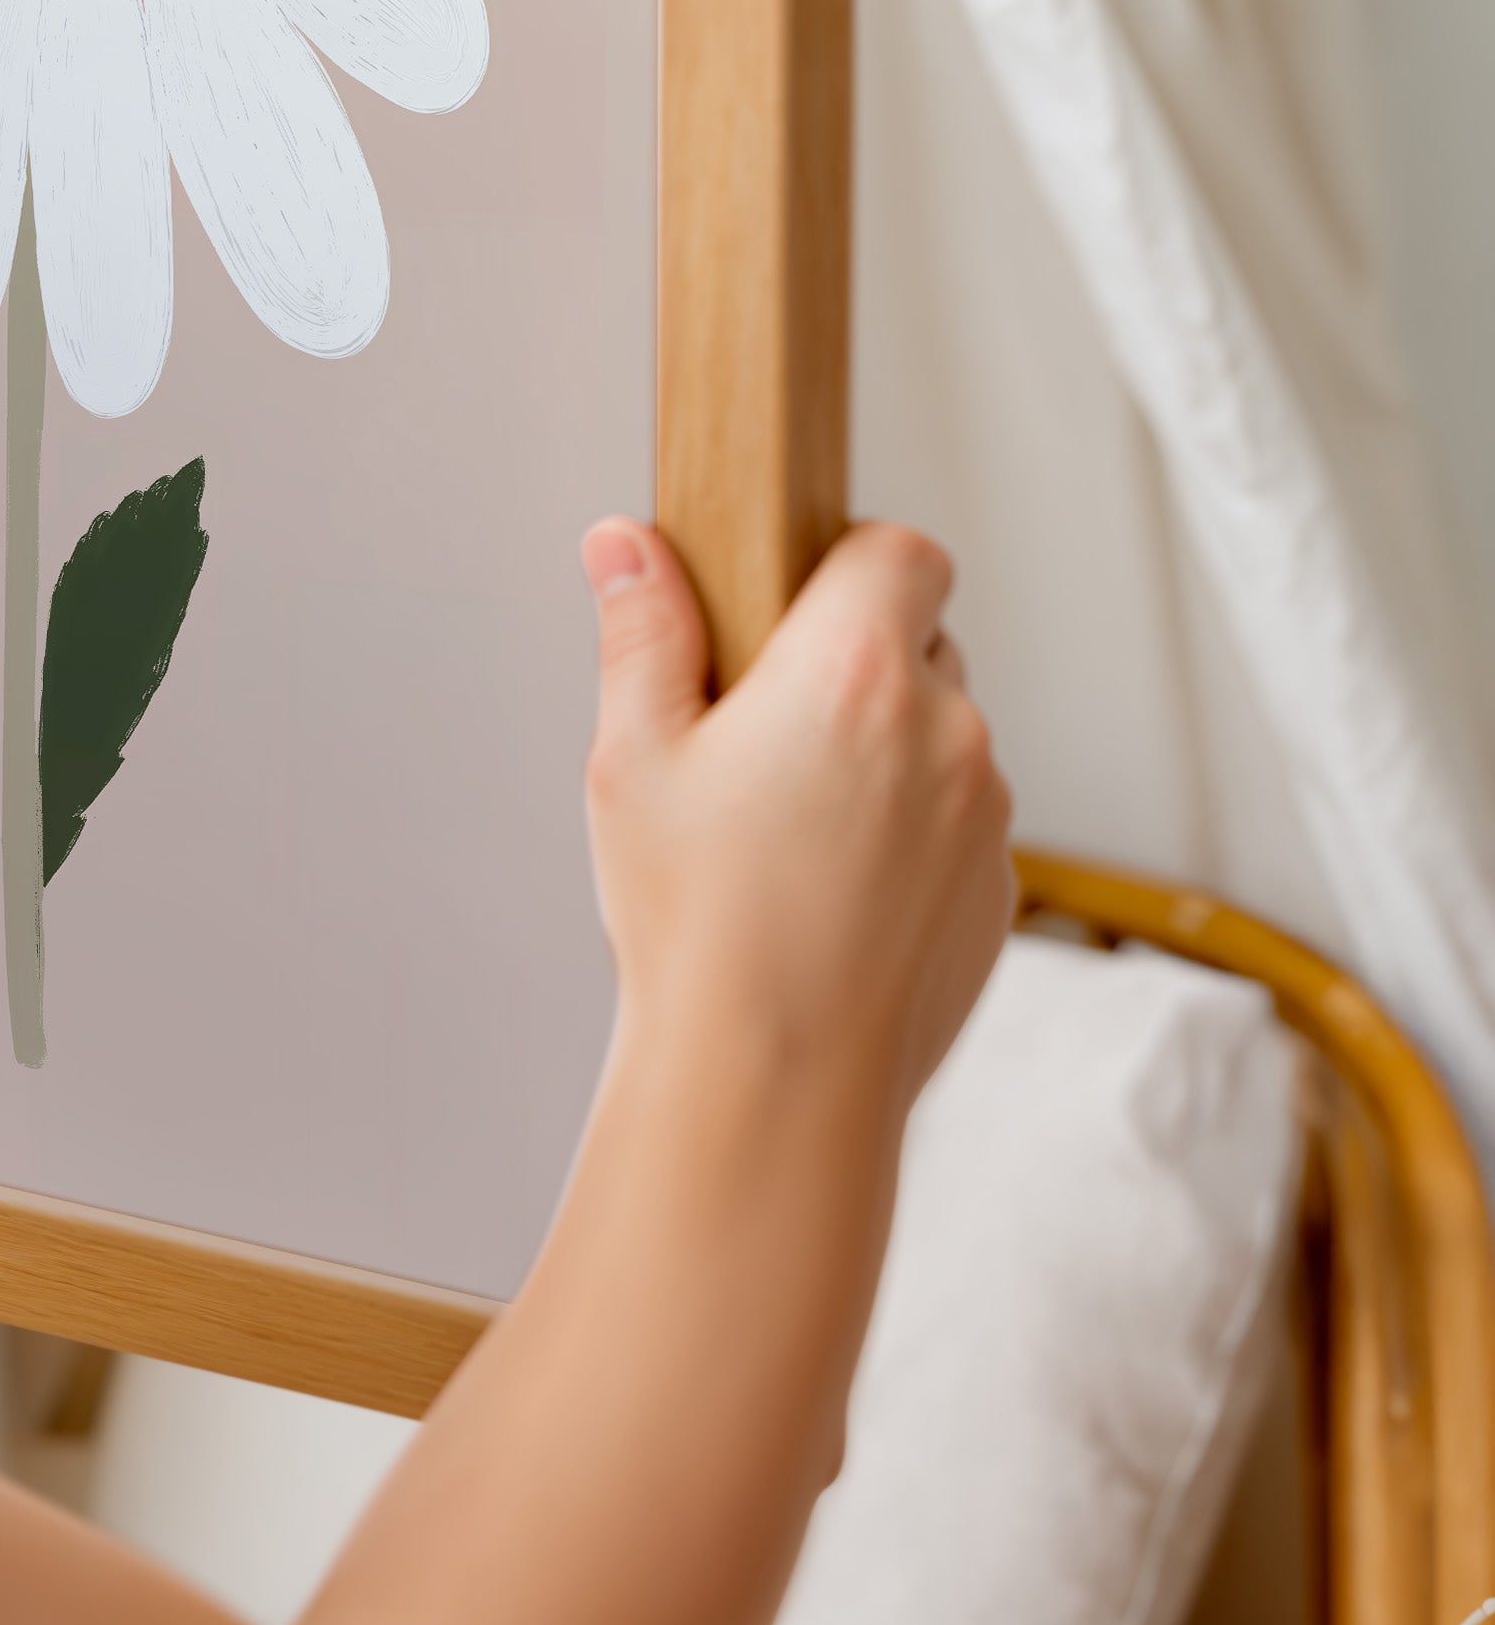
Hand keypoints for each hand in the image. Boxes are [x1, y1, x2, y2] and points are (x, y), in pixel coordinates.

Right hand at [579, 515, 1014, 1131]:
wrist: (775, 1083)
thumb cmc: (699, 925)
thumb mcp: (634, 759)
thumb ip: (642, 632)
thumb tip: (627, 542)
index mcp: (854, 672)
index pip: (902, 551)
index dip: (850, 566)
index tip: (793, 611)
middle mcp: (945, 730)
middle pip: (922, 645)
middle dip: (854, 669)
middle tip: (763, 737)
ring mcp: (984, 814)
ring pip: (941, 741)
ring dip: (885, 758)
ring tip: (789, 834)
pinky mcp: (997, 890)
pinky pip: (957, 825)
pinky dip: (909, 838)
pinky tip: (829, 895)